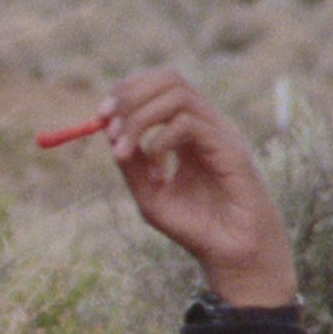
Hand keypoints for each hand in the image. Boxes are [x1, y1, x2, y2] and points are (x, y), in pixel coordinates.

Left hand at [100, 68, 296, 306]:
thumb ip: (131, 164)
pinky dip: (160, 142)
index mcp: (189, 131)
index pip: (158, 87)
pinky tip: (157, 173)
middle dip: (130, 96)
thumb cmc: (197, 228)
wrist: (232, 255)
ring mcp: (221, 133)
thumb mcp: (151, 195)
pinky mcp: (231, 148)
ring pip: (177, 95)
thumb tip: (108, 131)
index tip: (100, 115)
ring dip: (140, 118)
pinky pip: (188, 124)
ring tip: (125, 152)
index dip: (127, 92)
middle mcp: (207, 124)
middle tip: (109, 125)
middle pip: (168, 79)